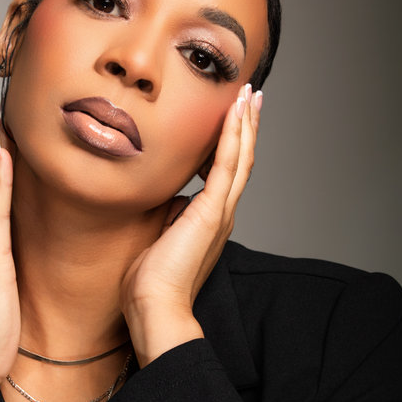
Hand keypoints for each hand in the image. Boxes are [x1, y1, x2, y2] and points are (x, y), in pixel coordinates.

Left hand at [120, 84, 261, 366]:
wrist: (154, 307)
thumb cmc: (149, 280)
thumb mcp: (157, 233)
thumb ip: (167, 211)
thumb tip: (164, 194)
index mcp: (208, 218)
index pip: (224, 171)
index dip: (231, 141)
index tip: (233, 116)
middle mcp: (220, 213)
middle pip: (240, 159)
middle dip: (246, 125)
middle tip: (252, 95)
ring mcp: (219, 212)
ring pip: (240, 158)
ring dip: (246, 124)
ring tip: (251, 95)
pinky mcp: (211, 213)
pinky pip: (227, 166)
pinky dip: (234, 137)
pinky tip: (237, 113)